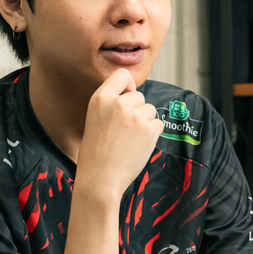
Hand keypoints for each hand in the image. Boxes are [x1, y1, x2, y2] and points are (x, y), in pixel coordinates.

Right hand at [75, 69, 163, 199]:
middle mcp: (119, 103)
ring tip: (129, 139)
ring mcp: (135, 116)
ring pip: (150, 110)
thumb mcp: (94, 118)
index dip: (128, 86)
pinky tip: (138, 145)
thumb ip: (111, 103)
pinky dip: (152, 134)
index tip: (126, 96)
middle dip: (136, 109)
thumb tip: (133, 94)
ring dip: (145, 122)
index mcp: (100, 98)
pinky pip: (158, 123)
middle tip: (124, 129)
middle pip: (139, 95)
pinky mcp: (149, 129)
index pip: (122, 74)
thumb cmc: (95, 152)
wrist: (100, 178)